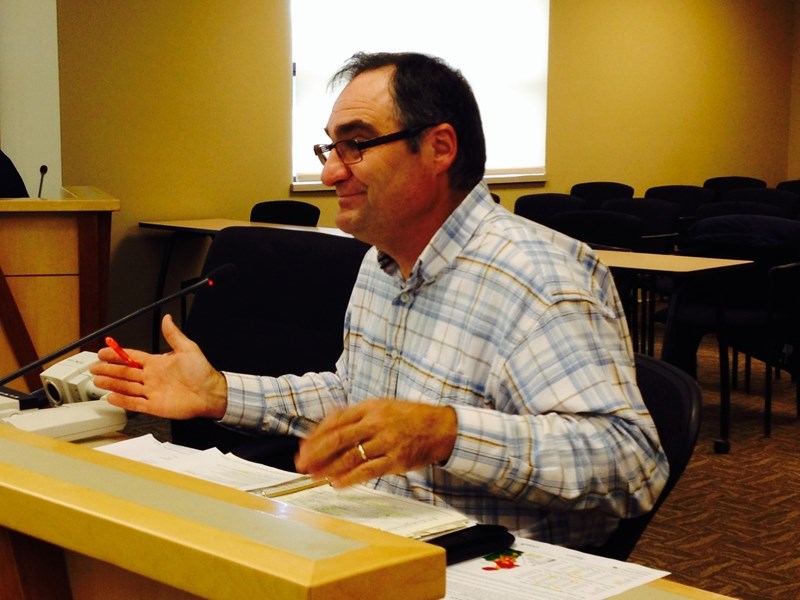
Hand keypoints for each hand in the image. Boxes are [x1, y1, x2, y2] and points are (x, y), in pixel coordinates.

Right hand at [89, 314, 227, 419]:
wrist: (210, 393)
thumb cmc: (202, 372)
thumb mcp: (188, 349)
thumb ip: (173, 334)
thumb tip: (167, 318)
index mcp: (158, 363)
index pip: (132, 357)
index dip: (117, 354)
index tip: (103, 351)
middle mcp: (152, 377)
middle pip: (125, 372)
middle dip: (109, 369)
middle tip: (93, 367)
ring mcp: (152, 392)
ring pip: (126, 387)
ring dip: (111, 383)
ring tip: (97, 381)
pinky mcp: (154, 406)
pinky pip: (135, 403)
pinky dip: (122, 401)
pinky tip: (111, 397)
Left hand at [294, 398, 456, 487]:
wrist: (440, 427)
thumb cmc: (409, 418)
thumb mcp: (382, 407)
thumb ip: (355, 415)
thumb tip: (327, 423)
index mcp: (370, 407)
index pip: (335, 422)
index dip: (316, 436)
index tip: (304, 448)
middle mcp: (376, 423)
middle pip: (339, 439)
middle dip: (316, 453)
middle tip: (302, 464)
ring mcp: (387, 442)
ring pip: (351, 457)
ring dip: (329, 469)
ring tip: (315, 477)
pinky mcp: (396, 460)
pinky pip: (368, 471)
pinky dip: (350, 478)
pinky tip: (337, 483)